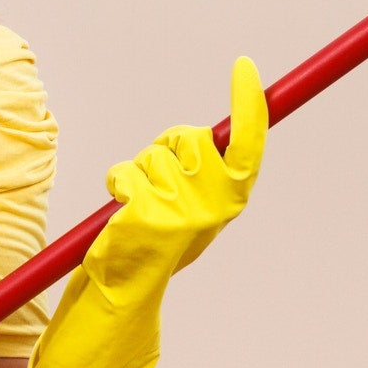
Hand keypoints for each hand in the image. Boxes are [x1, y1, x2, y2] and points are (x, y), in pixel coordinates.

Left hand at [26, 56, 266, 367]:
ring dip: (138, 170)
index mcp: (230, 202)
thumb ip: (200, 174)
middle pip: (191, 138)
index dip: (249, 106)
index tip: (242, 69)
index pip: (249, 145)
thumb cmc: (154, 250)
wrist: (125, 298)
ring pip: (155, 154)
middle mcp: (214, 207)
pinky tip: (119, 214)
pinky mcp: (148, 216)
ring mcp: (182, 212)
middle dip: (168, 145)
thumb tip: (202, 137)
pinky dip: (118, 183)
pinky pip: (127, 173)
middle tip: (155, 175)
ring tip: (135, 206)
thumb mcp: (188, 209)